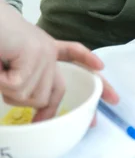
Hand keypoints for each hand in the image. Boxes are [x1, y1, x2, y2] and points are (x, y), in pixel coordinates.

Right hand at [0, 1, 118, 121]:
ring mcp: (43, 52)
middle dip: (34, 109)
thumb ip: (28, 80)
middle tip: (17, 99)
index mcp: (45, 49)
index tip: (101, 67)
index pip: (72, 54)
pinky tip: (0, 65)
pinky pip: (17, 86)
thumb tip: (40, 108)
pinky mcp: (33, 53)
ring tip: (1, 69)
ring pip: (31, 96)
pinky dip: (1, 82)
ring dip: (9, 92)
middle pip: (48, 95)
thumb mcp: (14, 66)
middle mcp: (48, 50)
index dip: (87, 62)